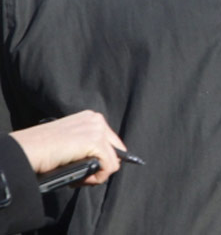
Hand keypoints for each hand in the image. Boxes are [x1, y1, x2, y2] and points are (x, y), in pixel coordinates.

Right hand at [10, 110, 124, 184]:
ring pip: (114, 162)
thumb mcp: (68, 141)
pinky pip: (109, 167)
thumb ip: (85, 145)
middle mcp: (96, 120)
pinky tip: (79, 179)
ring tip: (78, 178)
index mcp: (90, 118)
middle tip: (81, 176)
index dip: (102, 159)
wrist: (27, 149)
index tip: (85, 169)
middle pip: (116, 152)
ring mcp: (97, 130)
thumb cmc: (41, 149)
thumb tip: (99, 163)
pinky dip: (95, 179)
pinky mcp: (96, 142)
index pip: (110, 142)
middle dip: (101, 167)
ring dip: (96, 176)